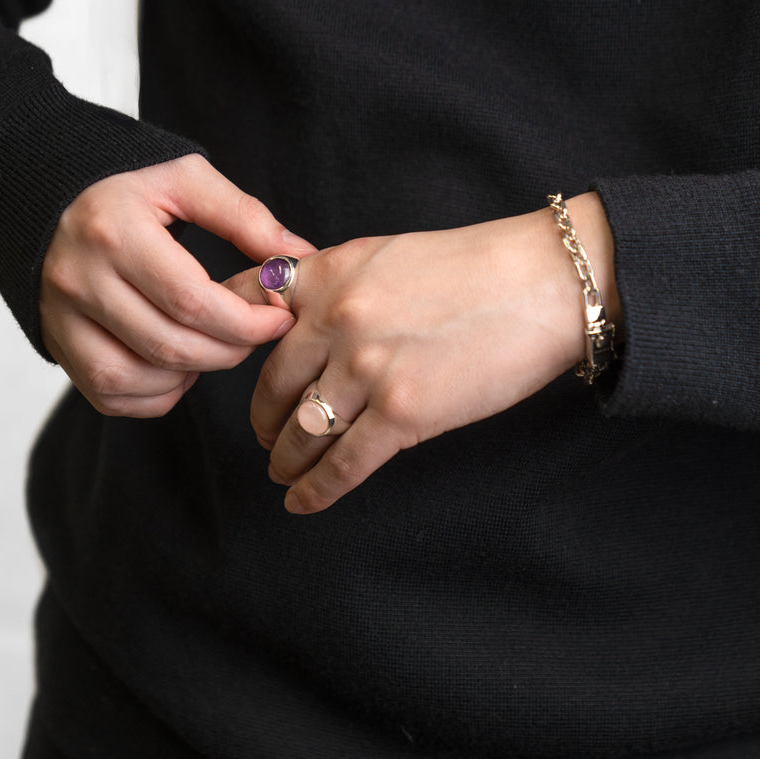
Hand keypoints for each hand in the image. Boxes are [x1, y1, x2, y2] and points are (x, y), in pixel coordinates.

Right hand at [40, 154, 313, 416]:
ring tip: (215, 346)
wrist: (50, 199)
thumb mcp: (185, 179)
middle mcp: (79, 279)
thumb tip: (299, 258)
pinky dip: (154, 394)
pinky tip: (177, 366)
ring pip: (134, 379)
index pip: (190, 300)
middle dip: (229, 352)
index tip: (279, 319)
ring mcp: (61, 318)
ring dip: (190, 376)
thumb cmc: (127, 188)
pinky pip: (110, 394)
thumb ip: (244, 217)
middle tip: (255, 336)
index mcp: (114, 232)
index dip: (245, 322)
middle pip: (168, 346)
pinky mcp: (57, 345)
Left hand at [232, 193, 618, 513]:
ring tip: (283, 470)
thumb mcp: (385, 257)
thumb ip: (335, 288)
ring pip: (300, 431)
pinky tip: (301, 502)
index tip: (218, 365)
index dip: (223, 340)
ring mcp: (367, 368)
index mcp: (327, 274)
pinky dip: (314, 490)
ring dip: (286, 459)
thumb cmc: (473, 268)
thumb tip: (302, 326)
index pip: (246, 305)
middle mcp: (335, 320)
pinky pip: (341, 464)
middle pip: (271, 385)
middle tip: (267, 434)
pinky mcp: (403, 413)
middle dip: (265, 418)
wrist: (541, 284)